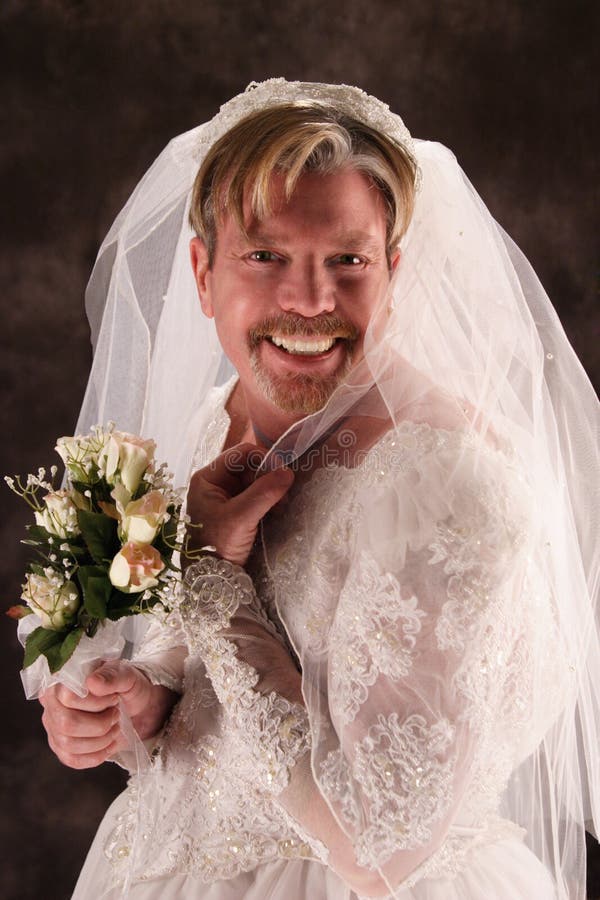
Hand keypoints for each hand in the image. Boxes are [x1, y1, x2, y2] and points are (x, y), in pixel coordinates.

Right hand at [39, 659, 177, 768]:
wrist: (136, 707)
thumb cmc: (126, 687)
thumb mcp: (126, 675)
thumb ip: (111, 676)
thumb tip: (93, 682)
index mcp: (63, 680)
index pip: (68, 697)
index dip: (95, 703)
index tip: (114, 698)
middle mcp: (52, 703)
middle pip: (66, 724)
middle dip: (99, 724)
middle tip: (115, 714)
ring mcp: (54, 726)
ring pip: (69, 744)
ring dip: (101, 739)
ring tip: (114, 727)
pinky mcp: (61, 747)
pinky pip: (72, 759)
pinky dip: (96, 754)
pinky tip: (109, 743)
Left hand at [185, 442, 293, 566]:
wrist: (213, 582)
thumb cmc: (217, 547)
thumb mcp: (240, 518)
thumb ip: (263, 493)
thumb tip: (288, 472)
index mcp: (208, 479)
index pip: (240, 454)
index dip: (263, 459)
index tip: (282, 474)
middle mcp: (216, 484)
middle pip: (250, 466)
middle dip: (269, 477)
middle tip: (283, 496)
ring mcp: (227, 498)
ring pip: (256, 481)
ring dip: (272, 490)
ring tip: (281, 506)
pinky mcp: (238, 511)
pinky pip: (258, 495)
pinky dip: (270, 500)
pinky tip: (276, 512)